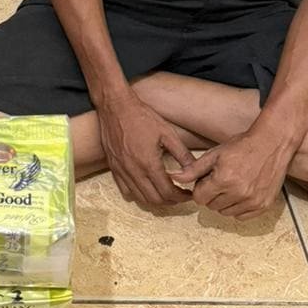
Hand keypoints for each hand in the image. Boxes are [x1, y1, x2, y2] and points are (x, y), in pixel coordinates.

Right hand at [97, 89, 192, 207]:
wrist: (115, 106)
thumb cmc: (141, 116)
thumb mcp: (167, 132)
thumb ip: (182, 154)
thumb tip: (194, 169)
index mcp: (148, 163)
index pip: (168, 192)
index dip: (181, 197)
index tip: (188, 194)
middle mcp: (134, 171)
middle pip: (155, 200)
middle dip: (170, 201)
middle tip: (180, 195)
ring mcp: (121, 171)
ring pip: (140, 198)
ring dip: (155, 200)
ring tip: (166, 192)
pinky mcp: (113, 168)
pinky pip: (126, 190)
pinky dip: (138, 194)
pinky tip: (146, 186)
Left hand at [174, 127, 293, 219]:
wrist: (272, 144)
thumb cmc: (242, 146)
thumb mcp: (214, 154)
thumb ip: (193, 169)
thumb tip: (174, 177)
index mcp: (224, 179)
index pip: (200, 198)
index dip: (201, 188)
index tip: (208, 179)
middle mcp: (239, 193)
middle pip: (212, 206)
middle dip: (212, 194)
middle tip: (221, 179)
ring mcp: (253, 201)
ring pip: (226, 212)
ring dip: (225, 202)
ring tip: (232, 185)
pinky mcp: (264, 205)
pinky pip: (242, 217)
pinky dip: (239, 208)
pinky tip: (242, 192)